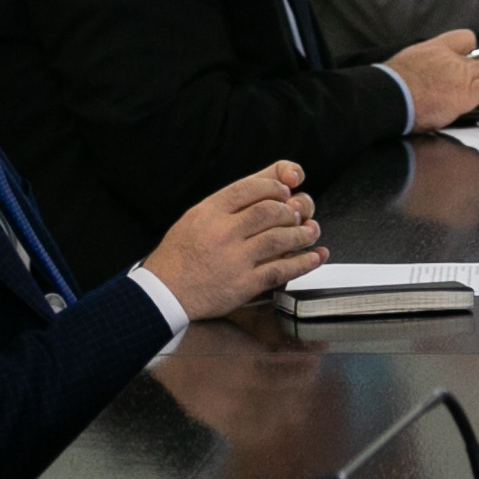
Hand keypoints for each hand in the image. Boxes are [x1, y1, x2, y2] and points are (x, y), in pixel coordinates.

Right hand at [141, 162, 322, 315]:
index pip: (252, 187)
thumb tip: (267, 186)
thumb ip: (227, 202)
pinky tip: (315, 257)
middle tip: (300, 212)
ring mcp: (235, 258)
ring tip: (311, 231)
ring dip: (303, 233)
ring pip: (280, 238)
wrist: (163, 293)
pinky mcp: (244, 284)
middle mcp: (223, 232)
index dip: (276, 185)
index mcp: (210, 211)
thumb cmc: (179, 256)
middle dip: (292, 209)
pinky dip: (304, 262)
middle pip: (271, 211)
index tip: (286, 189)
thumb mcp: (195, 217)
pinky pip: (281, 269)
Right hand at [384, 29, 478, 130]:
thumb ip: (423, 65)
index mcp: (436, 49)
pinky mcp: (464, 94)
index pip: (465, 38)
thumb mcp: (406, 63)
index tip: (476, 66)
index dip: (475, 51)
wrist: (385, 95)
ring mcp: (459, 75)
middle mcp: (452, 59)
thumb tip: (424, 78)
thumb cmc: (390, 87)